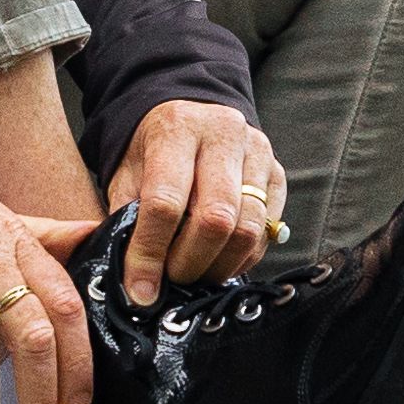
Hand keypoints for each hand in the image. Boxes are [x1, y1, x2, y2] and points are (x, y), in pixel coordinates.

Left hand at [105, 99, 288, 307]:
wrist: (192, 114)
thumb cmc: (153, 150)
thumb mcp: (127, 172)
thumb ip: (126, 217)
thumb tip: (134, 278)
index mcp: (176, 130)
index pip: (165, 202)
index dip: (150, 252)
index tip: (140, 288)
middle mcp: (223, 135)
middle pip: (215, 218)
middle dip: (190, 262)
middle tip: (172, 279)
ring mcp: (257, 152)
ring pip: (248, 228)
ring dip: (219, 265)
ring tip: (196, 274)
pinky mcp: (277, 173)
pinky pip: (267, 230)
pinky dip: (243, 257)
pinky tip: (220, 261)